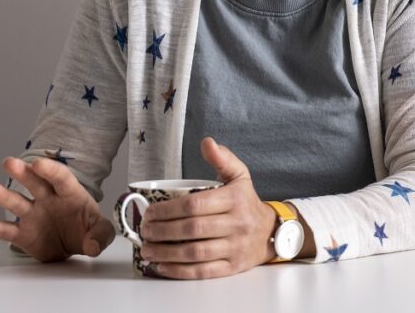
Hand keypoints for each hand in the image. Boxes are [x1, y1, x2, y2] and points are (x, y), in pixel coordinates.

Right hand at [0, 157, 114, 262]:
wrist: (75, 246)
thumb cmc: (88, 230)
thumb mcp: (102, 232)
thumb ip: (101, 236)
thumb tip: (93, 246)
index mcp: (70, 194)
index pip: (61, 178)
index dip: (50, 170)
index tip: (39, 164)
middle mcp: (48, 200)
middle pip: (35, 183)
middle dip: (23, 172)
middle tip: (10, 162)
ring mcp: (34, 215)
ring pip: (17, 202)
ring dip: (4, 195)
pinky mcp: (23, 233)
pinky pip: (5, 230)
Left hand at [138, 137, 276, 278]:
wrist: (270, 232)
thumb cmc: (246, 202)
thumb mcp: (239, 175)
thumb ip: (222, 158)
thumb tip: (207, 143)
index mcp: (234, 199)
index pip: (195, 205)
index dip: (168, 210)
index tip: (150, 212)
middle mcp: (236, 224)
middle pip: (192, 229)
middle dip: (162, 231)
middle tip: (144, 230)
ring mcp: (235, 247)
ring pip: (195, 252)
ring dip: (166, 252)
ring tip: (147, 249)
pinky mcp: (232, 267)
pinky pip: (202, 271)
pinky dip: (179, 271)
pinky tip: (162, 266)